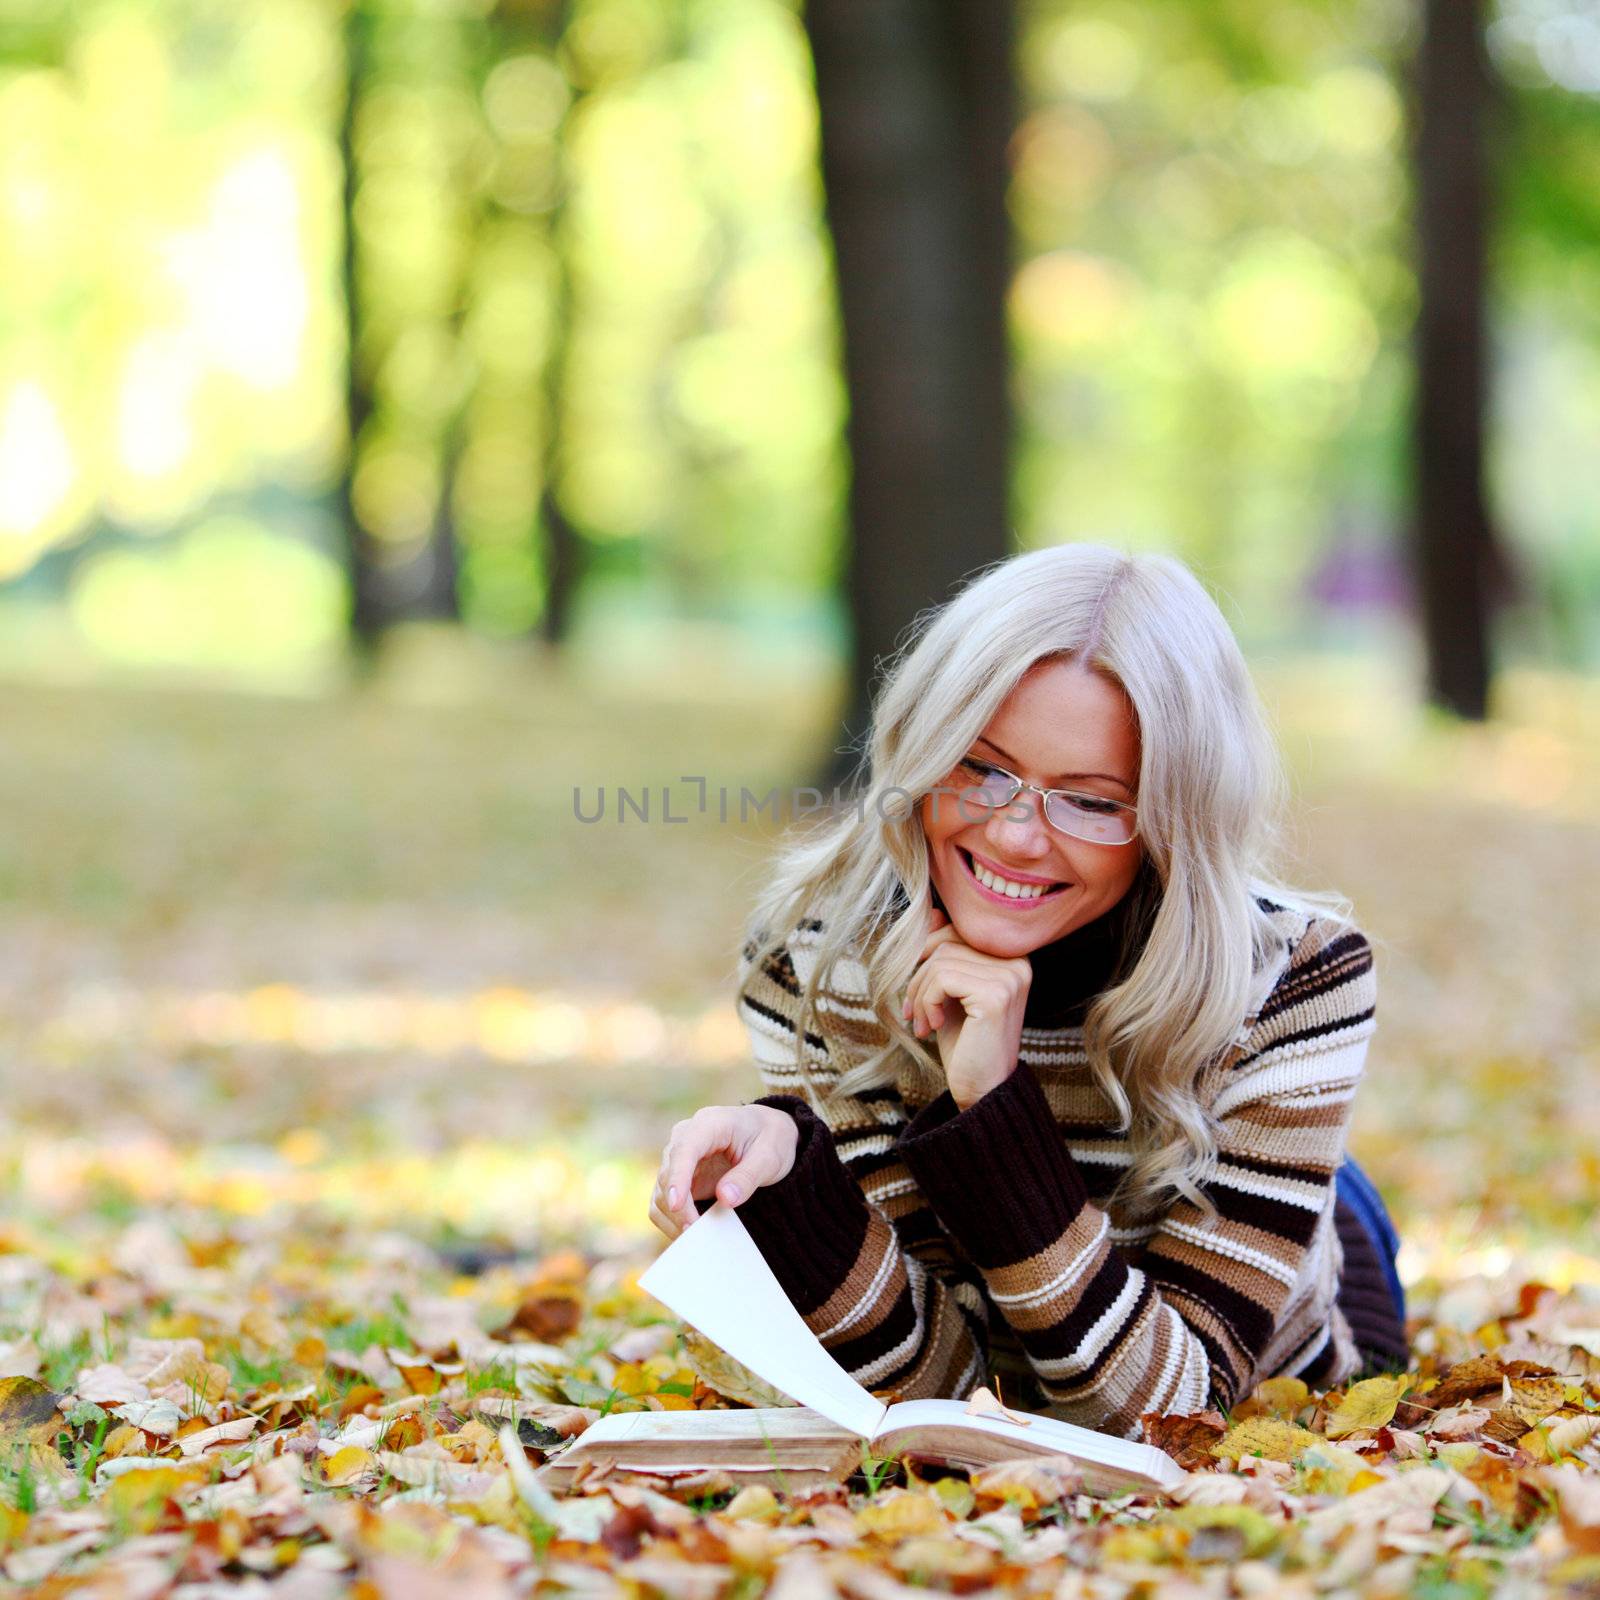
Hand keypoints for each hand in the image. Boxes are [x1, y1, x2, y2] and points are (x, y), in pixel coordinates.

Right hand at [648, 1104, 799, 1239]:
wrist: (767, 1134)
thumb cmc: (769, 1139)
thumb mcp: (771, 1156)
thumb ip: (748, 1176)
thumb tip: (725, 1198)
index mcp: (710, 1123)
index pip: (684, 1149)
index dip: (677, 1177)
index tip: (677, 1205)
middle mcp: (686, 1137)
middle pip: (667, 1173)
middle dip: (678, 1207)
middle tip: (697, 1233)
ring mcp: (679, 1158)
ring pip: (661, 1191)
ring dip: (673, 1217)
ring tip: (697, 1237)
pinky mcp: (679, 1178)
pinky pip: (664, 1201)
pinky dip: (672, 1220)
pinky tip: (691, 1233)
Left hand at [901, 904, 1031, 1108]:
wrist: (982, 1088)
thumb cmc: (965, 1041)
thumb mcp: (950, 991)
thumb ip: (945, 953)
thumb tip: (932, 912)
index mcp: (1012, 958)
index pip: (957, 931)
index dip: (926, 954)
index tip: (917, 991)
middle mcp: (1017, 963)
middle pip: (945, 944)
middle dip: (919, 977)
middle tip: (914, 1011)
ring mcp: (1010, 977)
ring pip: (939, 962)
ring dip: (920, 995)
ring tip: (924, 1022)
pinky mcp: (996, 995)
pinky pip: (942, 979)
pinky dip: (927, 1002)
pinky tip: (934, 1026)